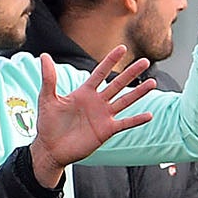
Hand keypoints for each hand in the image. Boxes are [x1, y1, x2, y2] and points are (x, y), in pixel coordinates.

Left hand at [27, 44, 157, 181]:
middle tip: (145, 61)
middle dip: (131, 73)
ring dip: (139, 93)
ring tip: (152, 83)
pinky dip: (136, 120)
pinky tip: (149, 115)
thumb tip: (44, 56)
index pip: (100, 73)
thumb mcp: (47, 99)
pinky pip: (125, 124)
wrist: (50, 149)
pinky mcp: (106, 131)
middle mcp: (97, 102)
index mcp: (84, 92)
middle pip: (117, 84)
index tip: (122, 48)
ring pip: (125, 101)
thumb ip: (49, 78)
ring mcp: (103, 116)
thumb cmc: (48, 124)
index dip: (111, 61)